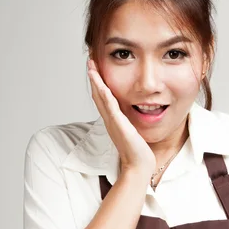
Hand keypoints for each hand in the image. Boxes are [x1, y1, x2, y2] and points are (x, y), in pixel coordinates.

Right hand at [87, 58, 155, 174]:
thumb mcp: (133, 133)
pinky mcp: (118, 124)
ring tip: (91, 66)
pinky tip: (100, 82)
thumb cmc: (139, 153)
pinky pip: (109, 105)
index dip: (98, 83)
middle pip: (97, 95)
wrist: (139, 166)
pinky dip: (103, 93)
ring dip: (95, 81)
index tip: (96, 69)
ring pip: (100, 97)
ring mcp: (113, 122)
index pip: (103, 98)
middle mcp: (110, 120)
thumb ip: (131, 124)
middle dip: (94, 78)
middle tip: (89, 62)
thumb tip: (135, 117)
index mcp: (113, 121)